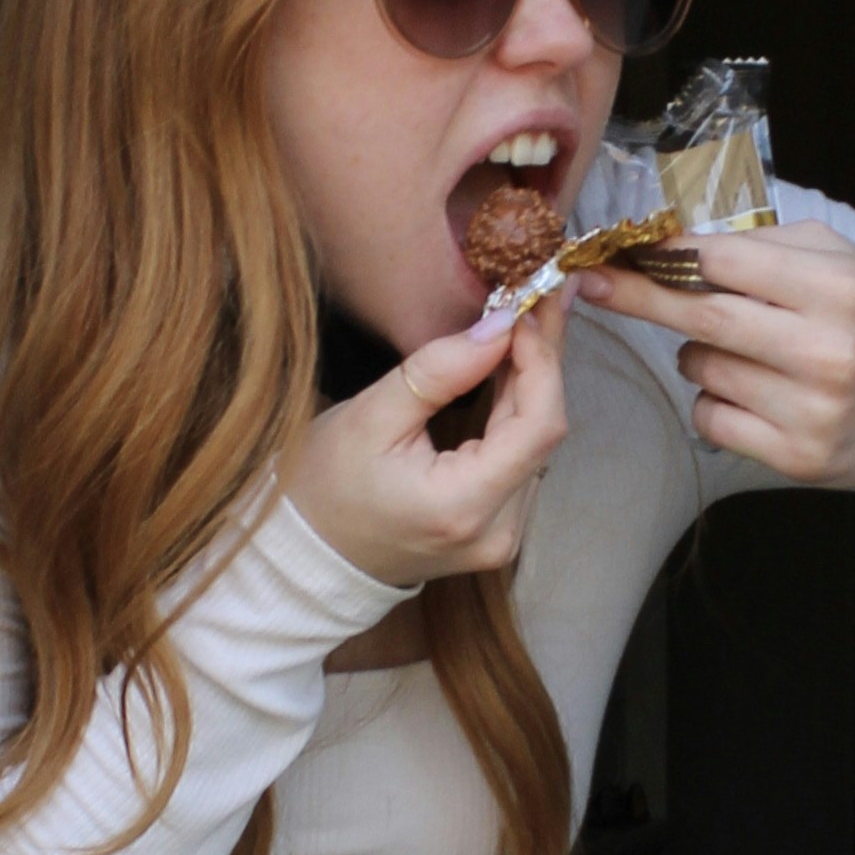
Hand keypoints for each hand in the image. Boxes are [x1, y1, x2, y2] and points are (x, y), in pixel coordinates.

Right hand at [281, 297, 574, 591]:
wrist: (310, 553)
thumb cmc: (325, 486)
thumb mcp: (369, 417)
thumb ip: (437, 371)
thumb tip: (500, 326)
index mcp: (462, 506)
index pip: (538, 427)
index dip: (541, 362)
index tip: (522, 312)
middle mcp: (498, 532)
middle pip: (544, 434)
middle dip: (541, 363)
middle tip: (535, 300)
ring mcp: (503, 539)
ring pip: (538, 446)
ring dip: (532, 386)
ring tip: (522, 326)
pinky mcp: (500, 533)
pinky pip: (523, 462)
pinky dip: (517, 414)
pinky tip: (507, 374)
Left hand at [582, 222, 854, 484]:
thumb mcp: (837, 258)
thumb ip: (758, 248)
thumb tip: (670, 245)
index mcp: (838, 290)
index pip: (723, 264)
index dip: (667, 254)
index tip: (625, 249)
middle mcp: (827, 352)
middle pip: (699, 319)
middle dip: (639, 295)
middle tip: (594, 282)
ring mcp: (813, 412)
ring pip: (701, 370)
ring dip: (701, 354)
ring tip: (747, 349)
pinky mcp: (800, 458)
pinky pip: (711, 419)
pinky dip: (714, 399)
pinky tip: (753, 390)